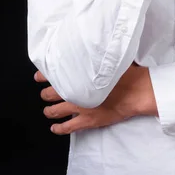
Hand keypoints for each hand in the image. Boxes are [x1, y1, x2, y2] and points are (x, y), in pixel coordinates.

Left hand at [34, 63, 157, 134]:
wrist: (135, 91)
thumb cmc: (126, 74)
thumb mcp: (109, 59)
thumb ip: (96, 56)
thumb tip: (92, 46)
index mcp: (80, 75)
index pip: (55, 74)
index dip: (44, 75)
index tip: (38, 75)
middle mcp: (76, 91)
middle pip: (52, 93)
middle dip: (45, 93)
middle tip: (44, 93)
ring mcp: (79, 108)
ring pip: (55, 111)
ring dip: (49, 110)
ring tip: (47, 110)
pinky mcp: (87, 121)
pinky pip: (67, 127)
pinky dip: (58, 128)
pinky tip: (54, 128)